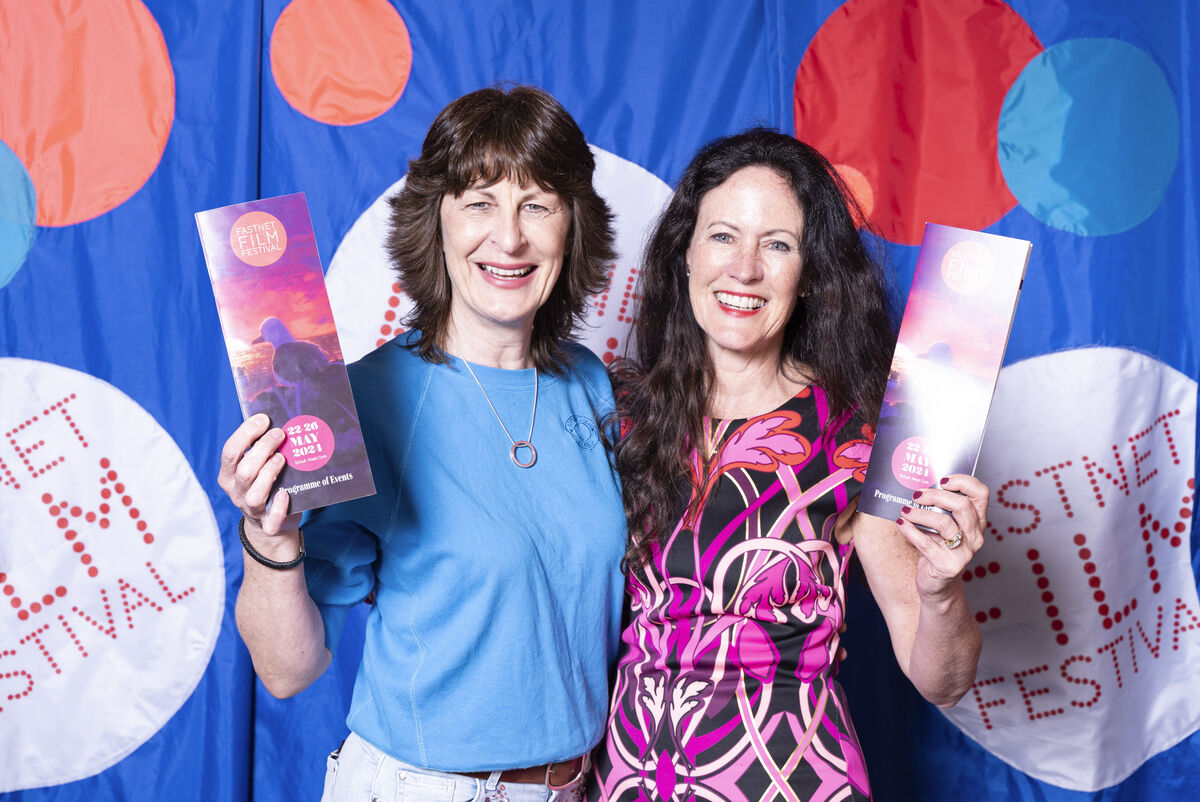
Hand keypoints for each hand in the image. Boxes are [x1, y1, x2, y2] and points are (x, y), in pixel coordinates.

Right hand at [217, 414, 301, 543]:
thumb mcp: (256, 466)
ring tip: (282, 458)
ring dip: (268, 473)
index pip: (230, 451)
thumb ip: (260, 448)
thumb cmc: (265, 484)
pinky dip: (278, 507)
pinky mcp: (267, 524)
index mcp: (229, 474)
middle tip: (280, 434)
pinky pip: (271, 519)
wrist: (270, 523)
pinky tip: (286, 494)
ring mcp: (250, 509)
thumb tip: (277, 421)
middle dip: (262, 449)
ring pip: (255, 493)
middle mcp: (236, 491)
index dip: (246, 433)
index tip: (264, 419)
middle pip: (244, 470)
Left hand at [894, 474, 988, 601]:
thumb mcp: (942, 527)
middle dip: (936, 496)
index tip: (942, 480)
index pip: (981, 494)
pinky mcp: (948, 566)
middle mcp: (975, 536)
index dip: (963, 482)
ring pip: (944, 523)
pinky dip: (910, 531)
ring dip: (920, 513)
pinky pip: (926, 543)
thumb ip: (938, 508)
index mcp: (977, 521)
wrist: (937, 585)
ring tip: (905, 511)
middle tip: (916, 495)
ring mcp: (964, 552)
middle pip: (962, 505)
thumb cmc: (938, 549)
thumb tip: (917, 487)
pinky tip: (901, 523)